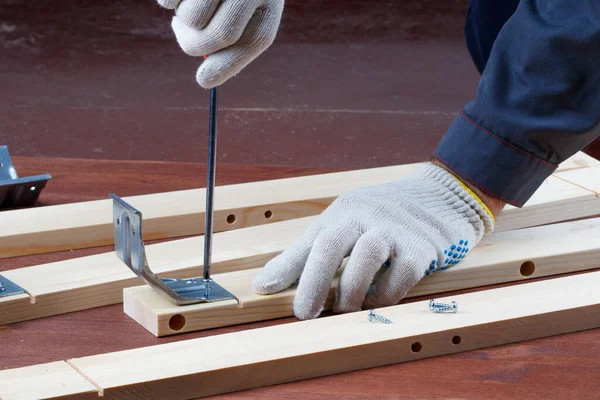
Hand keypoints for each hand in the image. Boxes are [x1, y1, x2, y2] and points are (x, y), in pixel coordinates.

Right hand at [157, 0, 283, 87]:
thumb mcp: (244, 6)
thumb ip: (231, 43)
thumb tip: (205, 82)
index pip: (253, 39)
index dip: (225, 66)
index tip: (203, 81)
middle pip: (216, 36)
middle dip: (192, 44)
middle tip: (180, 31)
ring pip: (191, 18)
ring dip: (181, 17)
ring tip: (187, 0)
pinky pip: (169, 0)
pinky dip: (168, 0)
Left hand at [252, 163, 494, 319]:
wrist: (444, 196)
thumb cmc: (385, 217)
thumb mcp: (346, 224)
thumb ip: (308, 254)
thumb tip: (265, 283)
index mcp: (343, 212)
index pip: (310, 240)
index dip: (286, 266)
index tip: (265, 290)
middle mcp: (366, 216)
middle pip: (332, 244)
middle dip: (313, 282)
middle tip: (305, 313)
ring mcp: (395, 229)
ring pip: (366, 257)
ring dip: (352, 291)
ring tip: (346, 308)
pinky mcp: (422, 246)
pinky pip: (401, 274)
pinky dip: (386, 294)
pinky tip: (379, 300)